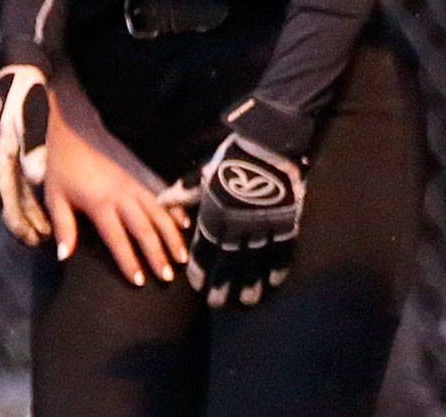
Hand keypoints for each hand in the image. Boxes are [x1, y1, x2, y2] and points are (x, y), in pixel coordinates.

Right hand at [0, 64, 49, 244]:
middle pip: (10, 198)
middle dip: (24, 221)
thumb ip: (33, 151)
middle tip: (42, 240)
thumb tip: (37, 180)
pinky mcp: (8, 142)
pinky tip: (38, 195)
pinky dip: (25, 190)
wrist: (19, 66)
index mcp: (1, 155)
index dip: (20, 221)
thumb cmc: (27, 93)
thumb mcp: (31, 121)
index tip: (34, 239)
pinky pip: (14, 174)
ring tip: (42, 226)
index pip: (8, 198)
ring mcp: (1, 150)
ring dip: (26, 208)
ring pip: (12, 188)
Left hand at [42, 86, 187, 287]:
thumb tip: (65, 257)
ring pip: (160, 214)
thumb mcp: (54, 197)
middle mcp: (124, 196)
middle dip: (158, 253)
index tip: (141, 281)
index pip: (118, 239)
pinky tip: (185, 224)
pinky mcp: (143, 175)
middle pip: (145, 229)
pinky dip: (175, 211)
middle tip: (168, 276)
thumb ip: (64, 227)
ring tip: (182, 257)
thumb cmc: (63, 167)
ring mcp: (137, 184)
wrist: (78, 130)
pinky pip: (164, 196)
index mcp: (101, 205)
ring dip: (172, 236)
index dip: (130, 261)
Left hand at [179, 132, 304, 306]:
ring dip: (249, 283)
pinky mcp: (285, 220)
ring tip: (246, 300)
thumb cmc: (233, 157)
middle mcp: (237, 225)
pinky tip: (275, 281)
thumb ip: (184, 193)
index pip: (204, 250)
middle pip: (229, 261)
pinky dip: (278, 267)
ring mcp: (263, 225)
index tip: (198, 286)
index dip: (202, 269)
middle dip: (223, 284)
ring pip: (254, 261)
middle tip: (218, 303)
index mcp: (215, 214)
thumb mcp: (203, 174)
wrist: (270, 143)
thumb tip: (161, 202)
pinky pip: (281, 249)